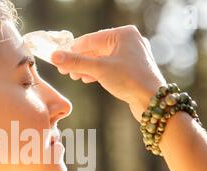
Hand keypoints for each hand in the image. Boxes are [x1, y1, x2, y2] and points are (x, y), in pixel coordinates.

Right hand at [51, 25, 165, 121]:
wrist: (152, 101)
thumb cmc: (130, 80)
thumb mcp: (98, 69)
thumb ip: (76, 62)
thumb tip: (54, 56)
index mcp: (123, 34)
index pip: (90, 39)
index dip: (72, 50)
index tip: (58, 59)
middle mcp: (129, 41)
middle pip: (96, 49)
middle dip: (80, 60)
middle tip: (64, 70)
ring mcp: (132, 55)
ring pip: (103, 59)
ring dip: (87, 67)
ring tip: (74, 76)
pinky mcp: (132, 69)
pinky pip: (110, 67)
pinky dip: (98, 72)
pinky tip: (87, 78)